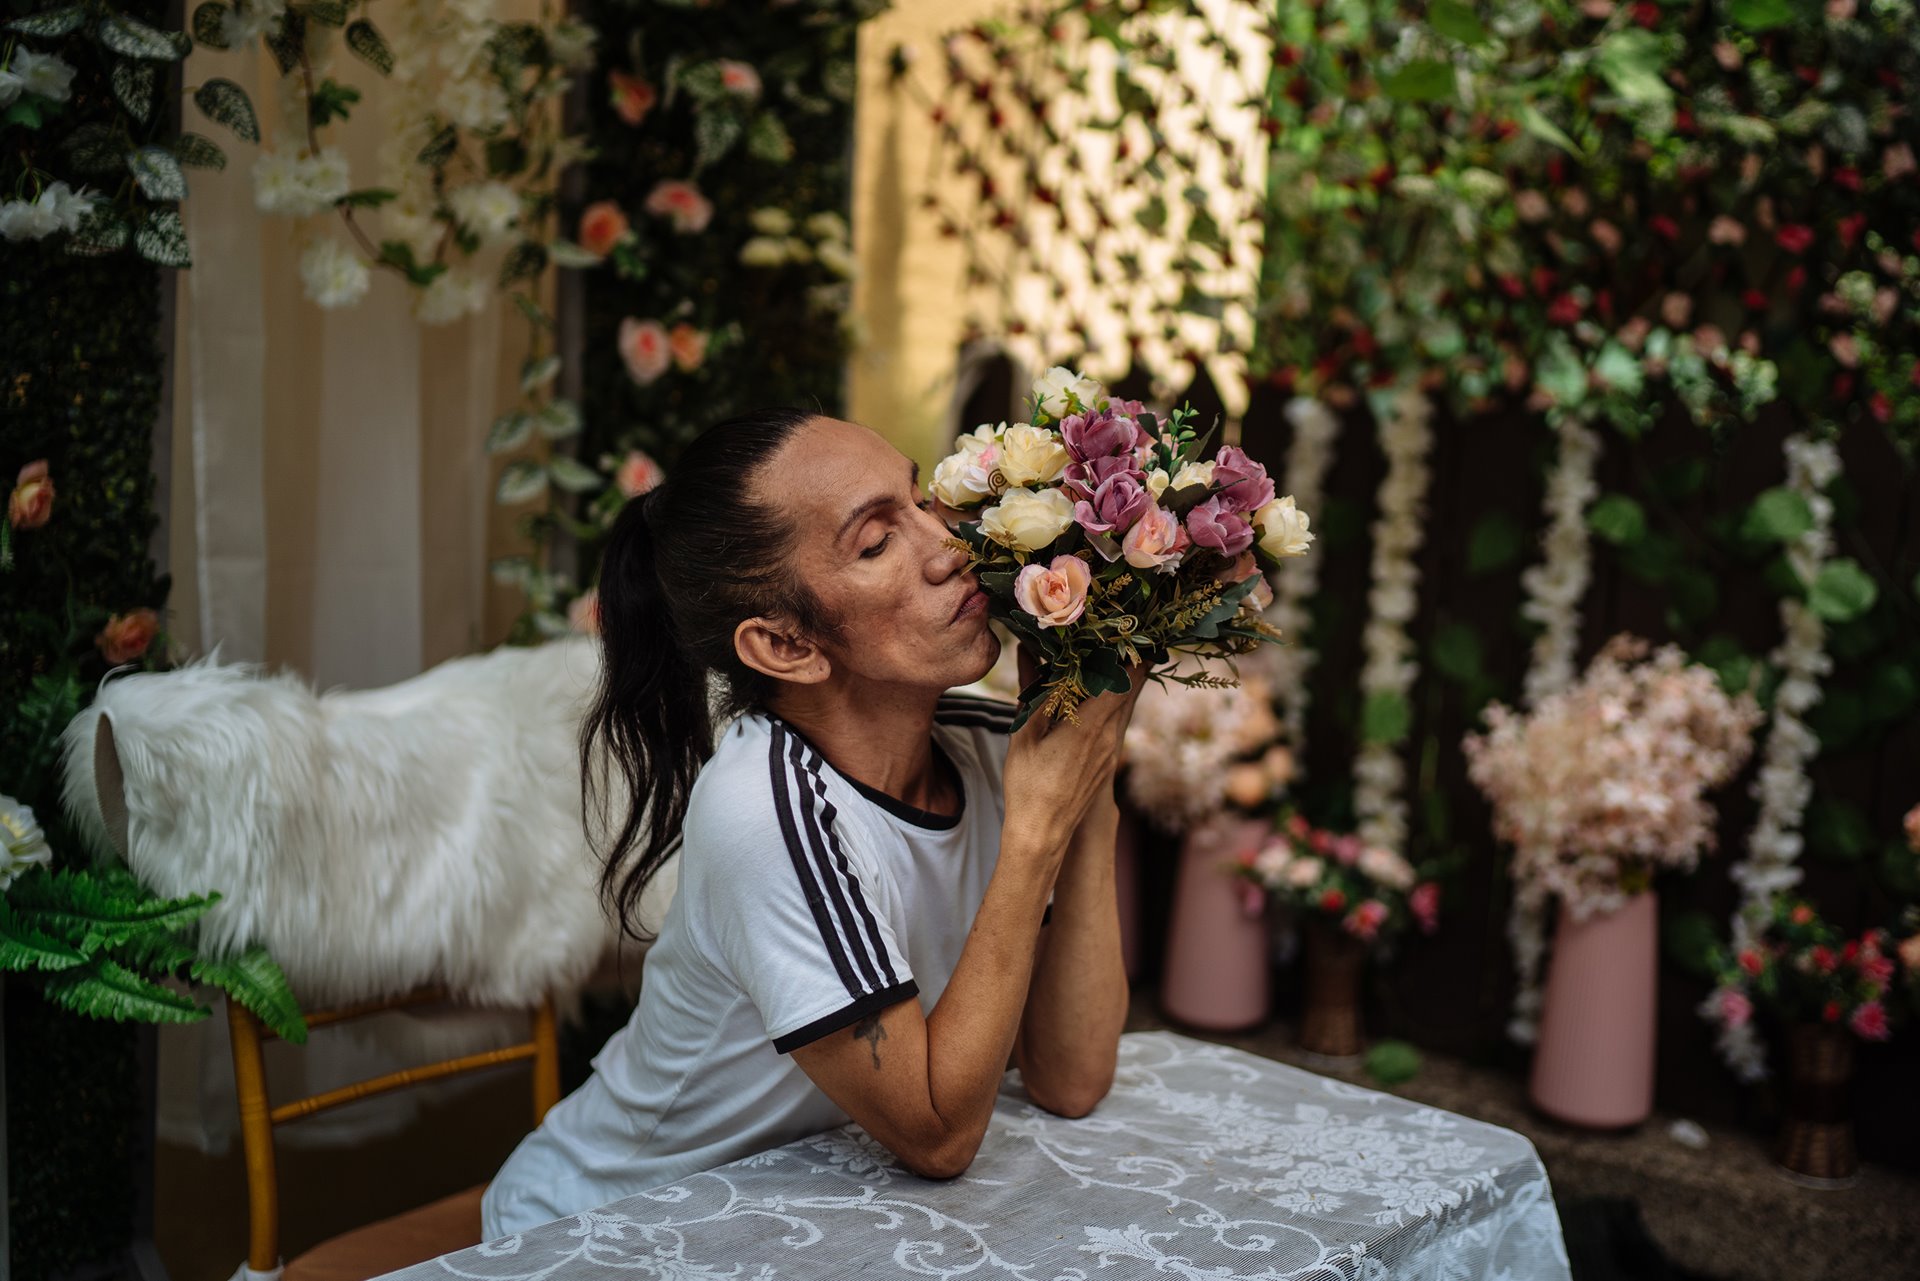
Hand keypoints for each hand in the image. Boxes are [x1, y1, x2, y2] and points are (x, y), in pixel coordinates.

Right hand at [1002, 645, 1142, 857]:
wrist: (1043, 836)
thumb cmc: (1028, 787)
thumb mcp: (1024, 733)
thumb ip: (1032, 690)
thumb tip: (1030, 651)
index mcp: (1090, 724)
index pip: (1124, 676)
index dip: (1129, 648)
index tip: (1126, 625)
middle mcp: (1109, 735)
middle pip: (1130, 686)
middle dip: (1127, 658)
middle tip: (1121, 629)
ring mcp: (1111, 750)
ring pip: (1123, 705)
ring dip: (1117, 680)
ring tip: (1106, 654)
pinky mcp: (1107, 762)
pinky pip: (1115, 722)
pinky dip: (1110, 702)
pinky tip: (1094, 693)